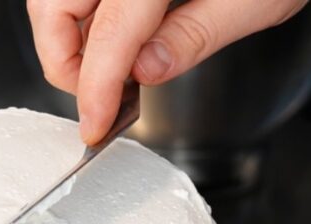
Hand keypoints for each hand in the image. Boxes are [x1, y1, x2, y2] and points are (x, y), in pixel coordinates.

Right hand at [27, 0, 307, 143]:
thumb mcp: (257, 0)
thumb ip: (195, 35)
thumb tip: (143, 72)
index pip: (107, 35)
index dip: (94, 89)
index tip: (94, 124)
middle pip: (53, 8)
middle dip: (65, 60)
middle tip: (99, 96)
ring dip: (71, 36)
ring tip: (114, 69)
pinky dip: (86, 14)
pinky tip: (119, 36)